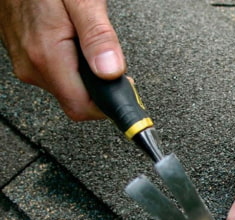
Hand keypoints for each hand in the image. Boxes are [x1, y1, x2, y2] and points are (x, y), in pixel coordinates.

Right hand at [0, 0, 124, 119]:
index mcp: (47, 57)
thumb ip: (99, 37)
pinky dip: (72, 64)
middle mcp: (32, 65)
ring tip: (90, 45)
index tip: (124, 91)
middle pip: (76, 100)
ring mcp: (26, 61)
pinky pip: (55, 73)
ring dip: (85, 74)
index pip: (82, 108)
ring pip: (67, 87)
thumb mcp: (83, 1)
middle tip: (111, 62)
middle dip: (99, 87)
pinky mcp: (25, 55)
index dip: (108, 104)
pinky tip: (74, 42)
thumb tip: (111, 71)